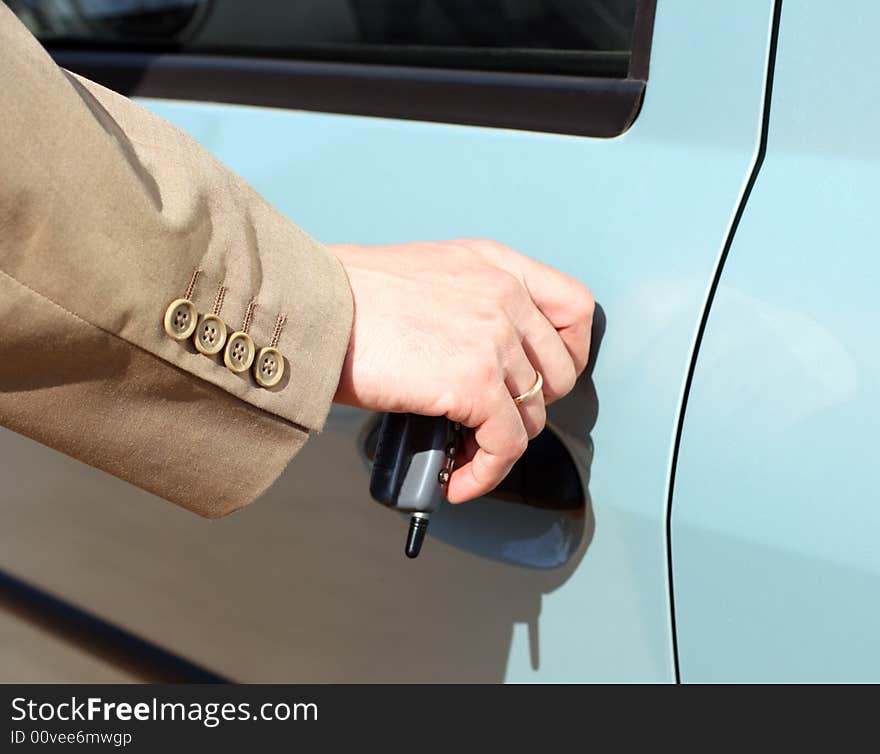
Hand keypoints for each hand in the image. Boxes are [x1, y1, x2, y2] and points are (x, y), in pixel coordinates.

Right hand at [330, 239, 593, 502]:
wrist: (311, 306)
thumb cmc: (348, 297)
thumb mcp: (429, 277)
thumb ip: (470, 305)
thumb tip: (482, 362)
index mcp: (496, 264)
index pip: (575, 308)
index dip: (570, 353)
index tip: (542, 380)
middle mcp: (504, 295)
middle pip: (557, 373)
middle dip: (529, 408)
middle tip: (491, 423)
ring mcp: (493, 337)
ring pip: (530, 416)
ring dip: (499, 448)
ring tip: (464, 459)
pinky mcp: (473, 382)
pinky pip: (505, 445)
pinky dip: (485, 473)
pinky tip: (458, 481)